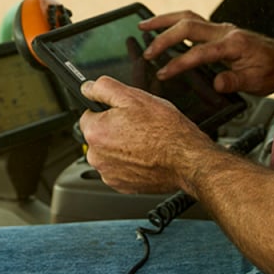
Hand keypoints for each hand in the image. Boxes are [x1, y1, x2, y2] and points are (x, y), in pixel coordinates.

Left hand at [78, 76, 214, 194]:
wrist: (186, 160)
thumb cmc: (165, 130)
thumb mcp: (134, 97)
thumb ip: (104, 88)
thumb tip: (88, 87)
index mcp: (96, 132)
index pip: (88, 115)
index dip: (107, 111)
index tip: (122, 113)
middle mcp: (97, 156)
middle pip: (98, 136)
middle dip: (113, 129)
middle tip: (137, 125)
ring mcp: (109, 174)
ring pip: (109, 153)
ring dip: (121, 147)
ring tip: (144, 140)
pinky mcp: (122, 186)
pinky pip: (119, 169)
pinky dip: (129, 163)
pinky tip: (145, 155)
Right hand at [140, 10, 273, 95]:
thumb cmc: (273, 70)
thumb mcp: (257, 82)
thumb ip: (235, 81)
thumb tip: (217, 83)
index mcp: (233, 44)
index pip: (200, 52)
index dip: (179, 63)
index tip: (162, 73)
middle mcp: (225, 31)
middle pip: (188, 26)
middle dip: (164, 36)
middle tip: (146, 51)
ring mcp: (221, 28)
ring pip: (188, 17)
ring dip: (164, 20)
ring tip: (143, 25)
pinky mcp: (219, 30)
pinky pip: (193, 21)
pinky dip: (174, 22)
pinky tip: (163, 27)